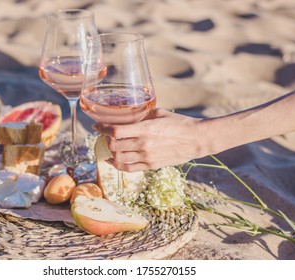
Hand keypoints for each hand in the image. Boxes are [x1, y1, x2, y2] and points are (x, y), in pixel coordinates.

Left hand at [93, 108, 211, 171]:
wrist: (196, 139)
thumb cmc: (179, 123)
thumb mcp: (160, 113)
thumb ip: (143, 115)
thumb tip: (129, 115)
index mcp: (145, 129)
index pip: (115, 131)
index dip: (103, 128)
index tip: (98, 126)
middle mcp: (144, 144)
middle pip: (114, 145)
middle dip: (105, 140)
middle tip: (105, 135)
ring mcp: (147, 157)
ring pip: (118, 158)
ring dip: (111, 152)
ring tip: (110, 146)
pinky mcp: (151, 166)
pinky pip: (128, 168)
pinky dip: (117, 165)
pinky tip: (112, 160)